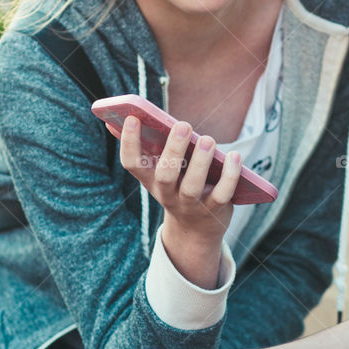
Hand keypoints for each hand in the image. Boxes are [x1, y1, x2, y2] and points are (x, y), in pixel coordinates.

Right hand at [116, 115, 241, 287]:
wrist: (196, 230)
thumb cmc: (176, 186)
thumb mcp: (158, 171)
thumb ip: (145, 146)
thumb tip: (114, 120)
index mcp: (150, 180)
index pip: (132, 164)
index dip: (129, 142)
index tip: (132, 118)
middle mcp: (167, 194)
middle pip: (165, 176)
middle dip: (173, 150)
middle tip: (183, 125)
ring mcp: (191, 204)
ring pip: (192, 187)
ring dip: (200, 163)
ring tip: (208, 140)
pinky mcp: (214, 209)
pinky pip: (222, 194)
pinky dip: (230, 175)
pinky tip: (234, 156)